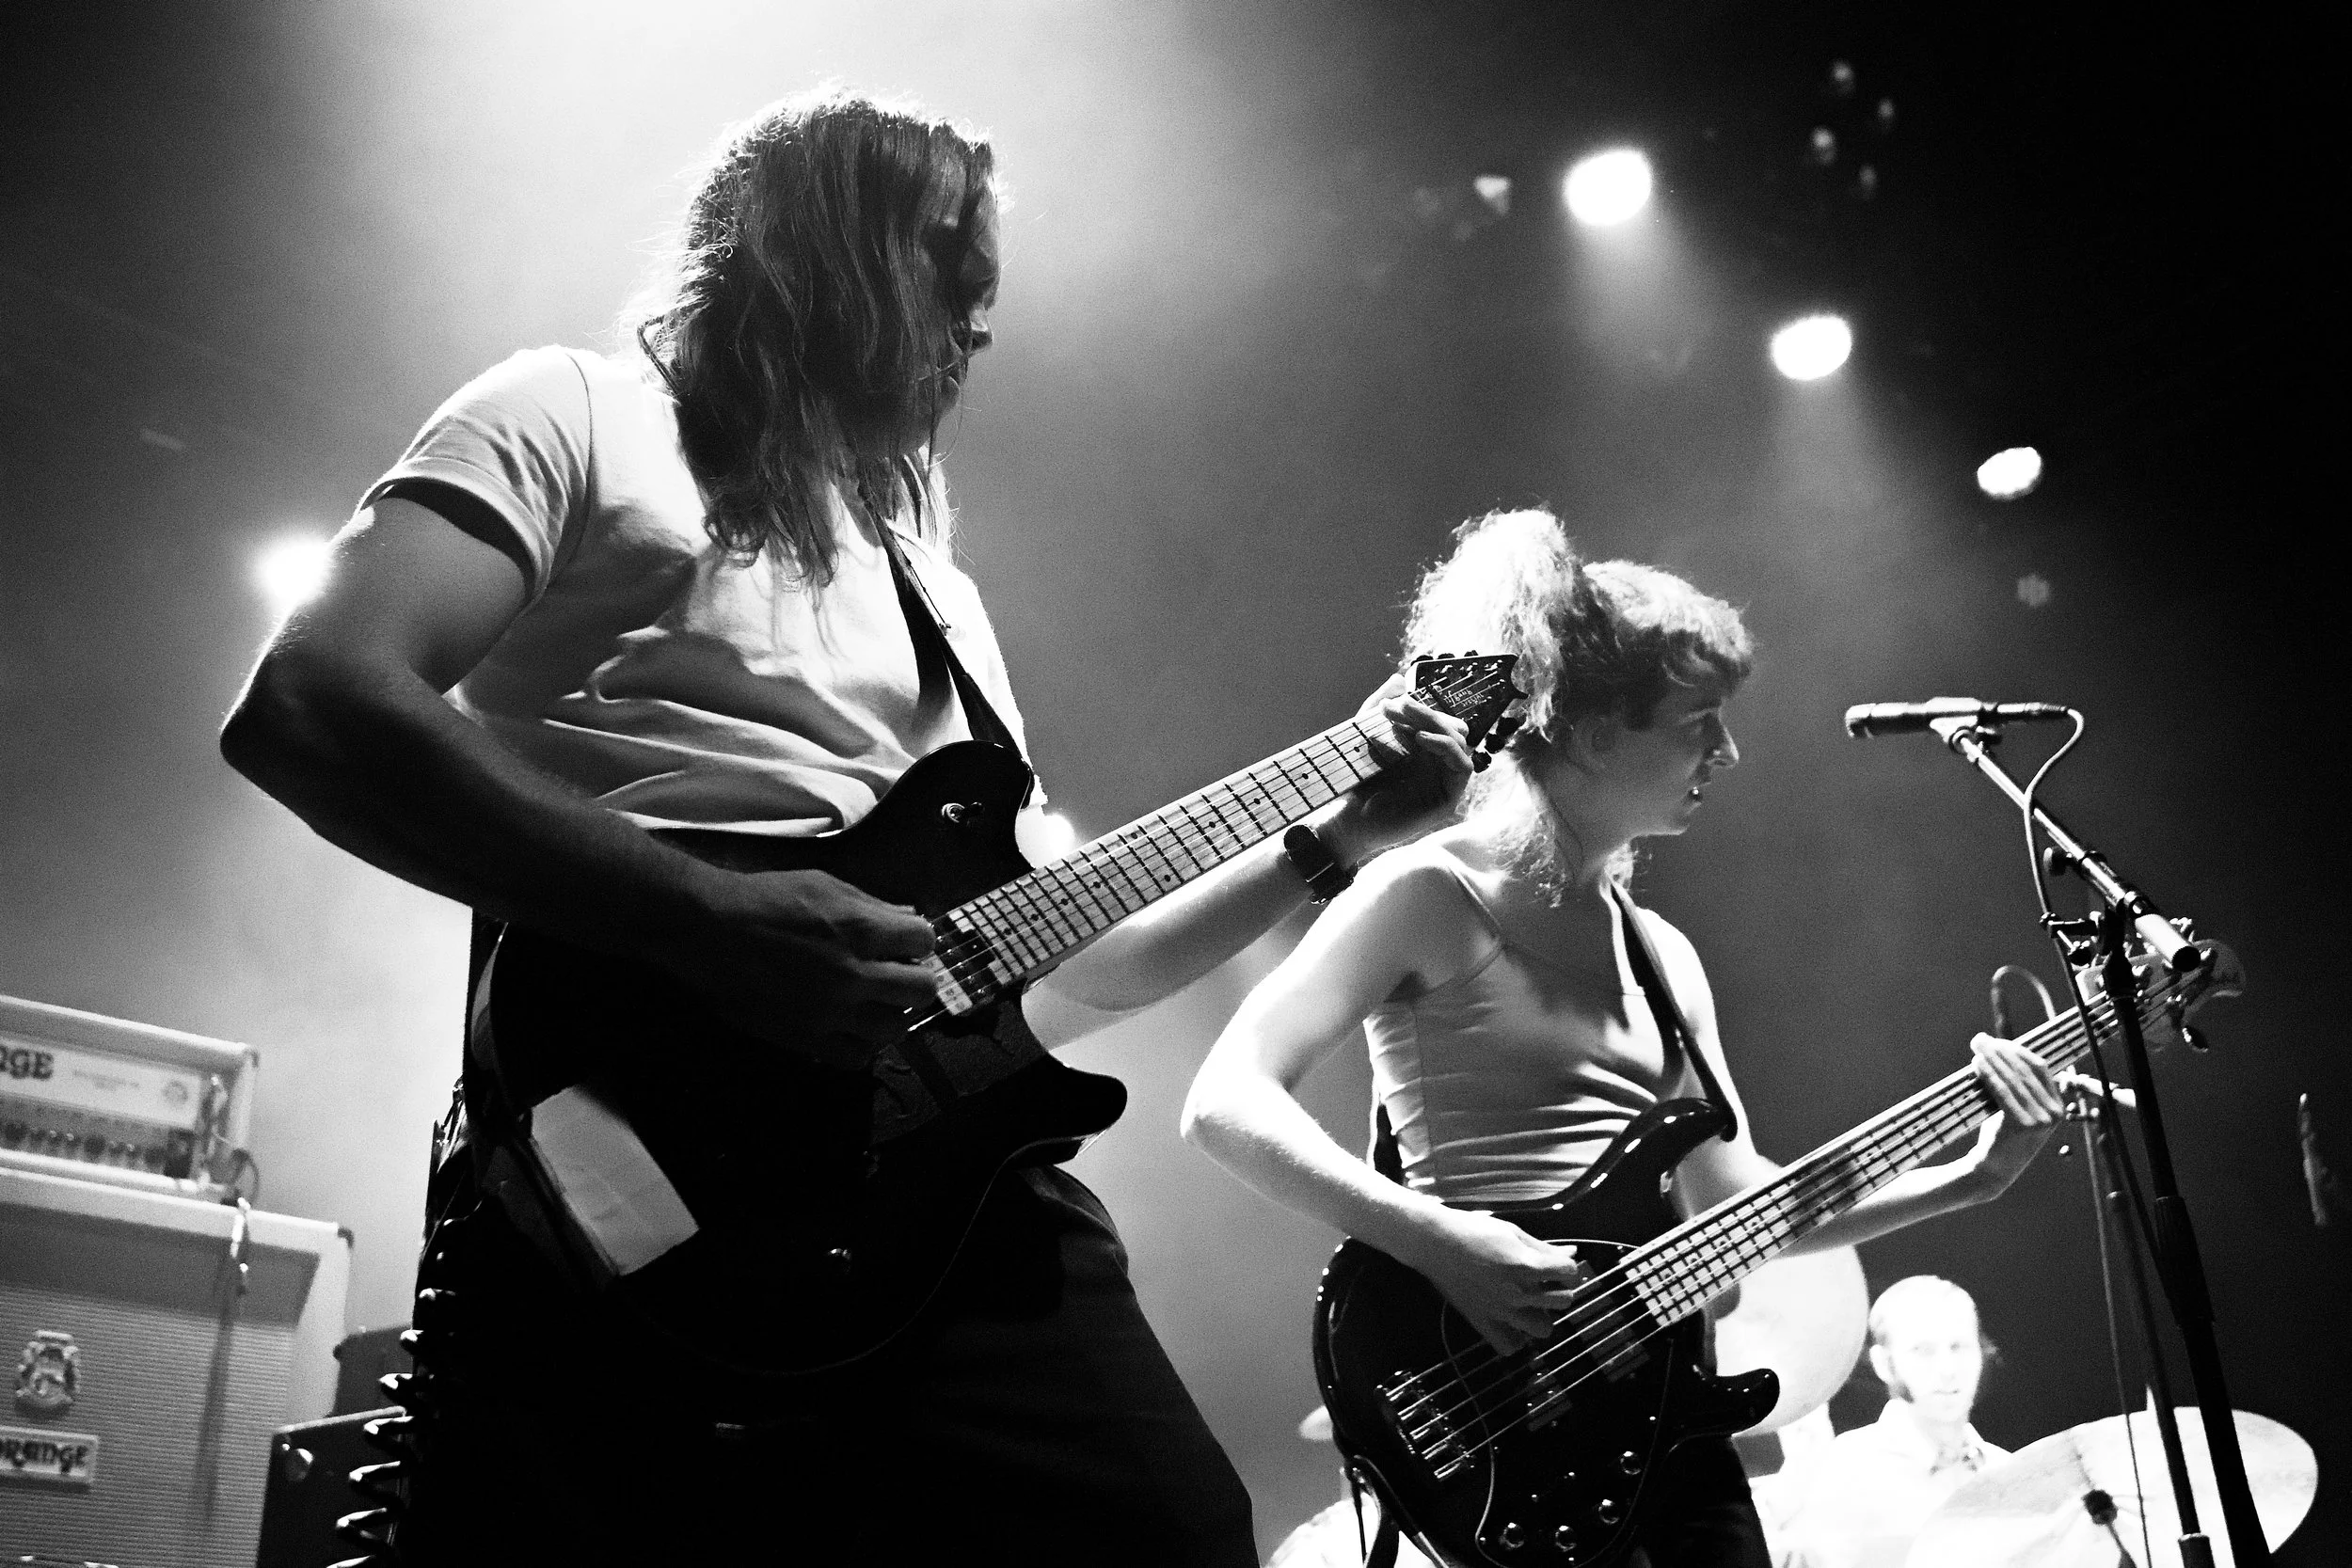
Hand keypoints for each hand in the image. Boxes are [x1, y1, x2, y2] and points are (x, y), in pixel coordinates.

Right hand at [657, 868, 938, 1067]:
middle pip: (922, 989)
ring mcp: (830, 1012)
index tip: (904, 941)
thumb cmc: (764, 899)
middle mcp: (853, 974)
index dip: (917, 938)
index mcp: (859, 929)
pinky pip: (856, 1057)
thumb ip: (871, 904)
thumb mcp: (823, 885)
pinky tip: (849, 1027)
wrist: (707, 930)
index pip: (925, 940)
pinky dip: (860, 1044)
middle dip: (914, 977)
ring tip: (872, 1002)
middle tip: (895, 973)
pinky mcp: (806, 1038)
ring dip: (891, 1013)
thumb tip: (908, 915)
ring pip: (895, 1028)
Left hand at [1321, 686, 1475, 863]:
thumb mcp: (1366, 734)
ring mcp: (1445, 781)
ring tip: (1408, 721)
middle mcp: (1439, 765)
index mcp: (1425, 751)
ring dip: (1436, 724)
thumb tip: (1399, 679)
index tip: (1388, 706)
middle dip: (1427, 713)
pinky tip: (1420, 739)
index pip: (1436, 720)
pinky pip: (1463, 765)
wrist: (1348, 818)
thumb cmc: (1357, 781)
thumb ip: (1379, 706)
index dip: (1417, 709)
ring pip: (1460, 742)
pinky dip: (1445, 746)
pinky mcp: (1449, 798)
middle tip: (1399, 709)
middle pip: (1452, 727)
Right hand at [1401, 1206, 1587, 1355]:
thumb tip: (1572, 1254)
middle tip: (1544, 1282)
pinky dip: (1515, 1338)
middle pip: (1564, 1301)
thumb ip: (1543, 1247)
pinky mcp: (1482, 1321)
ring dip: (1541, 1314)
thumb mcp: (1512, 1232)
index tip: (1557, 1265)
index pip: (1570, 1273)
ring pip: (1543, 1328)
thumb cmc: (1474, 1229)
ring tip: (1529, 1303)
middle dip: (1559, 1289)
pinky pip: (1509, 1346)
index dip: (1567, 1267)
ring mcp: (1500, 1310)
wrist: (1435, 1242)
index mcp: (1526, 1265)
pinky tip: (1511, 1321)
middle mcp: (1518, 1292)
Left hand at [1966, 1032, 2066, 1188]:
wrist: (1993, 1171)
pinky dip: (1989, 1075)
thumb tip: (1999, 1049)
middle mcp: (2054, 1113)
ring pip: (2012, 1079)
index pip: (2040, 1068)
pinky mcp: (2022, 1124)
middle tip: (1980, 1038)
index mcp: (2058, 1107)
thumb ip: (2019, 1088)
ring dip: (1992, 1059)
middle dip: (2000, 1051)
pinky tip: (1976, 1063)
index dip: (2018, 1051)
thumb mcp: (2019, 1111)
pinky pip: (2002, 1092)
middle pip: (2024, 1070)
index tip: (1997, 1040)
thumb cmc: (2003, 1136)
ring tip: (1976, 1046)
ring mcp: (2040, 1120)